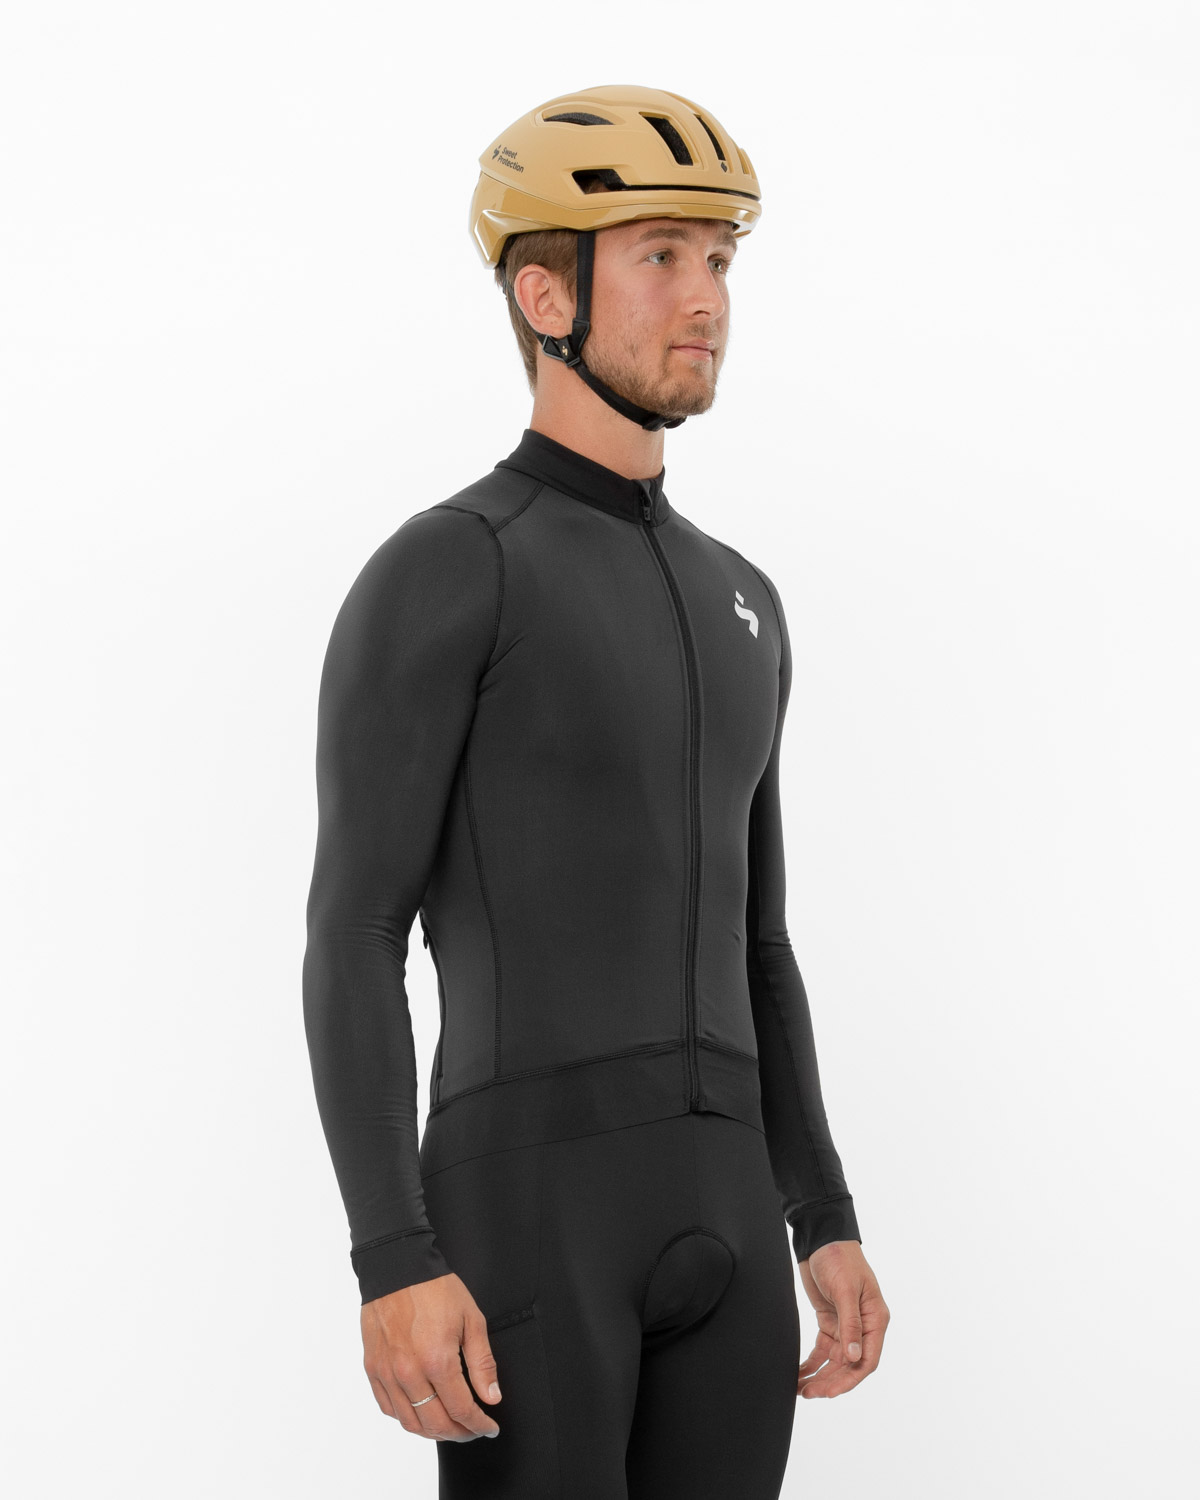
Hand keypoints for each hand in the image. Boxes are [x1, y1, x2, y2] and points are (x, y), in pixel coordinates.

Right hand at [361, 1272, 502, 1440]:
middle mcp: (409, 1373)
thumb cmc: (435, 1289)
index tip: (489, 1427)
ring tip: (450, 1426)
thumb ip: (482, 1363)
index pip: (461, 1410)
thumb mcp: (471, 1319)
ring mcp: (387, 1373)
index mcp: (437, 1361)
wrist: (397, 1268)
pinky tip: (421, 1412)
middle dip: (460, 1433)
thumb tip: (492, 1397)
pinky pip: (388, 1407)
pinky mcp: (373, 1368)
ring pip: (410, 1423)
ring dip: (433, 1432)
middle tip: (473, 1430)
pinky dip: (407, 1418)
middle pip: (436, 1424)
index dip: (479, 1424)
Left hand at [796, 1240, 888, 1398]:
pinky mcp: (829, 1321)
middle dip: (830, 1381)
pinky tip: (800, 1375)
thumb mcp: (846, 1289)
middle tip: (809, 1394)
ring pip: (834, 1361)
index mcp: (875, 1319)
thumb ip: (850, 1324)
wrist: (820, 1238)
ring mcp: (845, 1325)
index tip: (830, 1392)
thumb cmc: (839, 1257)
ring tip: (801, 1390)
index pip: (867, 1359)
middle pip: (849, 1365)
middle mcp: (863, 1326)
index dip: (850, 1379)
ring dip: (820, 1376)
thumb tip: (854, 1357)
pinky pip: (822, 1350)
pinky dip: (812, 1363)